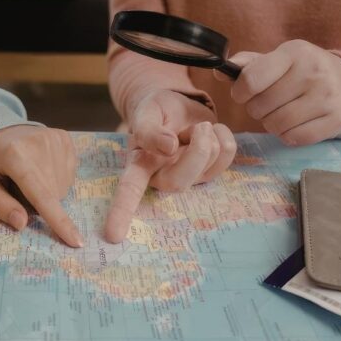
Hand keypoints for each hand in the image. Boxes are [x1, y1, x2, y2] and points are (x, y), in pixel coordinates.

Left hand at [0, 125, 83, 247]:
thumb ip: (0, 205)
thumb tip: (22, 224)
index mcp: (15, 156)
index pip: (41, 195)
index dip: (58, 220)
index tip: (76, 242)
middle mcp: (40, 145)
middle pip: (52, 195)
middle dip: (38, 202)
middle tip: (19, 188)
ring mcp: (55, 140)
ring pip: (62, 187)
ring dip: (48, 191)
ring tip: (29, 175)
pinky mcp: (65, 139)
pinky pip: (69, 175)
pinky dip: (56, 178)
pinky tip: (41, 167)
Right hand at [104, 90, 236, 242]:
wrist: (176, 104)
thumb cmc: (155, 112)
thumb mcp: (146, 112)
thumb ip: (149, 129)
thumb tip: (169, 147)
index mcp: (139, 165)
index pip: (129, 191)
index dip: (121, 212)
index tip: (113, 235)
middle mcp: (161, 177)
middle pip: (179, 181)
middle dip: (197, 151)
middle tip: (199, 127)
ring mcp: (188, 177)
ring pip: (209, 162)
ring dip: (209, 135)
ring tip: (193, 128)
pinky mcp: (210, 171)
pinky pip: (227, 153)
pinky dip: (223, 133)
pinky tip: (209, 131)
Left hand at [222, 39, 340, 144]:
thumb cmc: (301, 71)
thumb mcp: (277, 59)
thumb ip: (247, 64)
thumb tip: (219, 71)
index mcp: (295, 53)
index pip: (251, 80)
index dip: (239, 92)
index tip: (243, 93)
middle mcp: (314, 73)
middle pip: (261, 106)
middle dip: (256, 108)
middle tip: (267, 103)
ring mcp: (327, 97)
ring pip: (275, 125)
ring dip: (270, 123)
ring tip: (280, 112)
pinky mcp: (335, 120)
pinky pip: (294, 138)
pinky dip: (287, 135)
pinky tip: (294, 122)